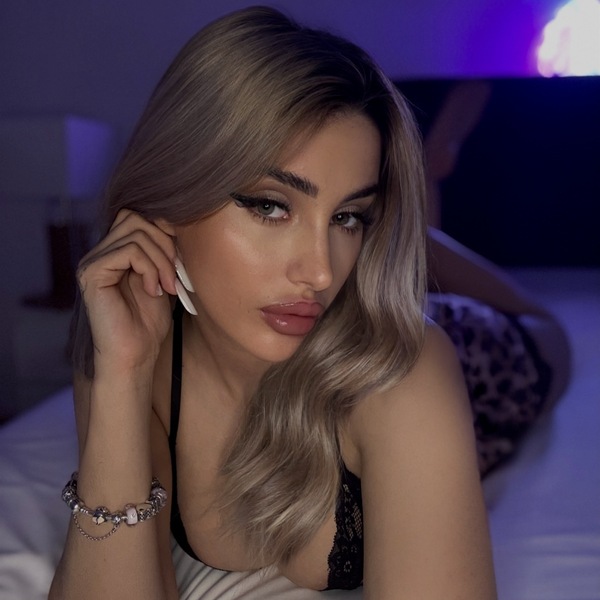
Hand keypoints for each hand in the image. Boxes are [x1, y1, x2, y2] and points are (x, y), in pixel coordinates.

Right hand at [77, 209, 177, 373]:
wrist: (134, 355)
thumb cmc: (148, 323)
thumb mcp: (162, 279)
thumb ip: (162, 252)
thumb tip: (177, 224)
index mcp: (114, 251)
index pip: (138, 217)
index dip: (165, 234)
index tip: (182, 263)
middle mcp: (99, 252)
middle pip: (136, 218)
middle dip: (165, 244)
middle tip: (176, 276)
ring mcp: (92, 262)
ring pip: (135, 233)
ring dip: (161, 260)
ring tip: (167, 287)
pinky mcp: (91, 273)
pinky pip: (128, 251)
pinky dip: (148, 268)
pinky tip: (153, 291)